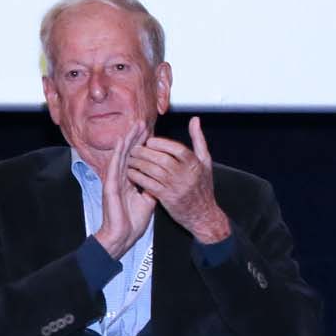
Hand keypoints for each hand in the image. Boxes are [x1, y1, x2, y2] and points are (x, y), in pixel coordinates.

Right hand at [93, 122, 157, 257]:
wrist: (122, 235)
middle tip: (142, 121)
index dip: (143, 146)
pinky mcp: (110, 185)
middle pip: (129, 153)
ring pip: (122, 155)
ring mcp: (114, 180)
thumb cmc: (132, 222)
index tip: (150, 132)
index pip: (137, 158)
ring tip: (135, 126)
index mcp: (129, 181)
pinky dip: (119, 153)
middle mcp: (121, 178)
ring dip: (128, 140)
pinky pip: (115, 166)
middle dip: (136, 138)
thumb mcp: (147, 202)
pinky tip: (123, 141)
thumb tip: (159, 181)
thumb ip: (151, 189)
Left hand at [127, 117, 230, 243]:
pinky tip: (132, 173)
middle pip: (161, 159)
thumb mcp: (205, 161)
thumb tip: (195, 120)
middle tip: (134, 149)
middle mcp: (185, 175)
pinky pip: (148, 184)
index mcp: (195, 164)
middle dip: (144, 152)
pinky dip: (138, 177)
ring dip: (138, 164)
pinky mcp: (167, 198)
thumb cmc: (203, 187)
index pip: (176, 149)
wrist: (203, 214)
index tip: (149, 142)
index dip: (160, 143)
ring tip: (130, 159)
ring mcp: (176, 187)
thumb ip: (199, 140)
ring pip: (152, 171)